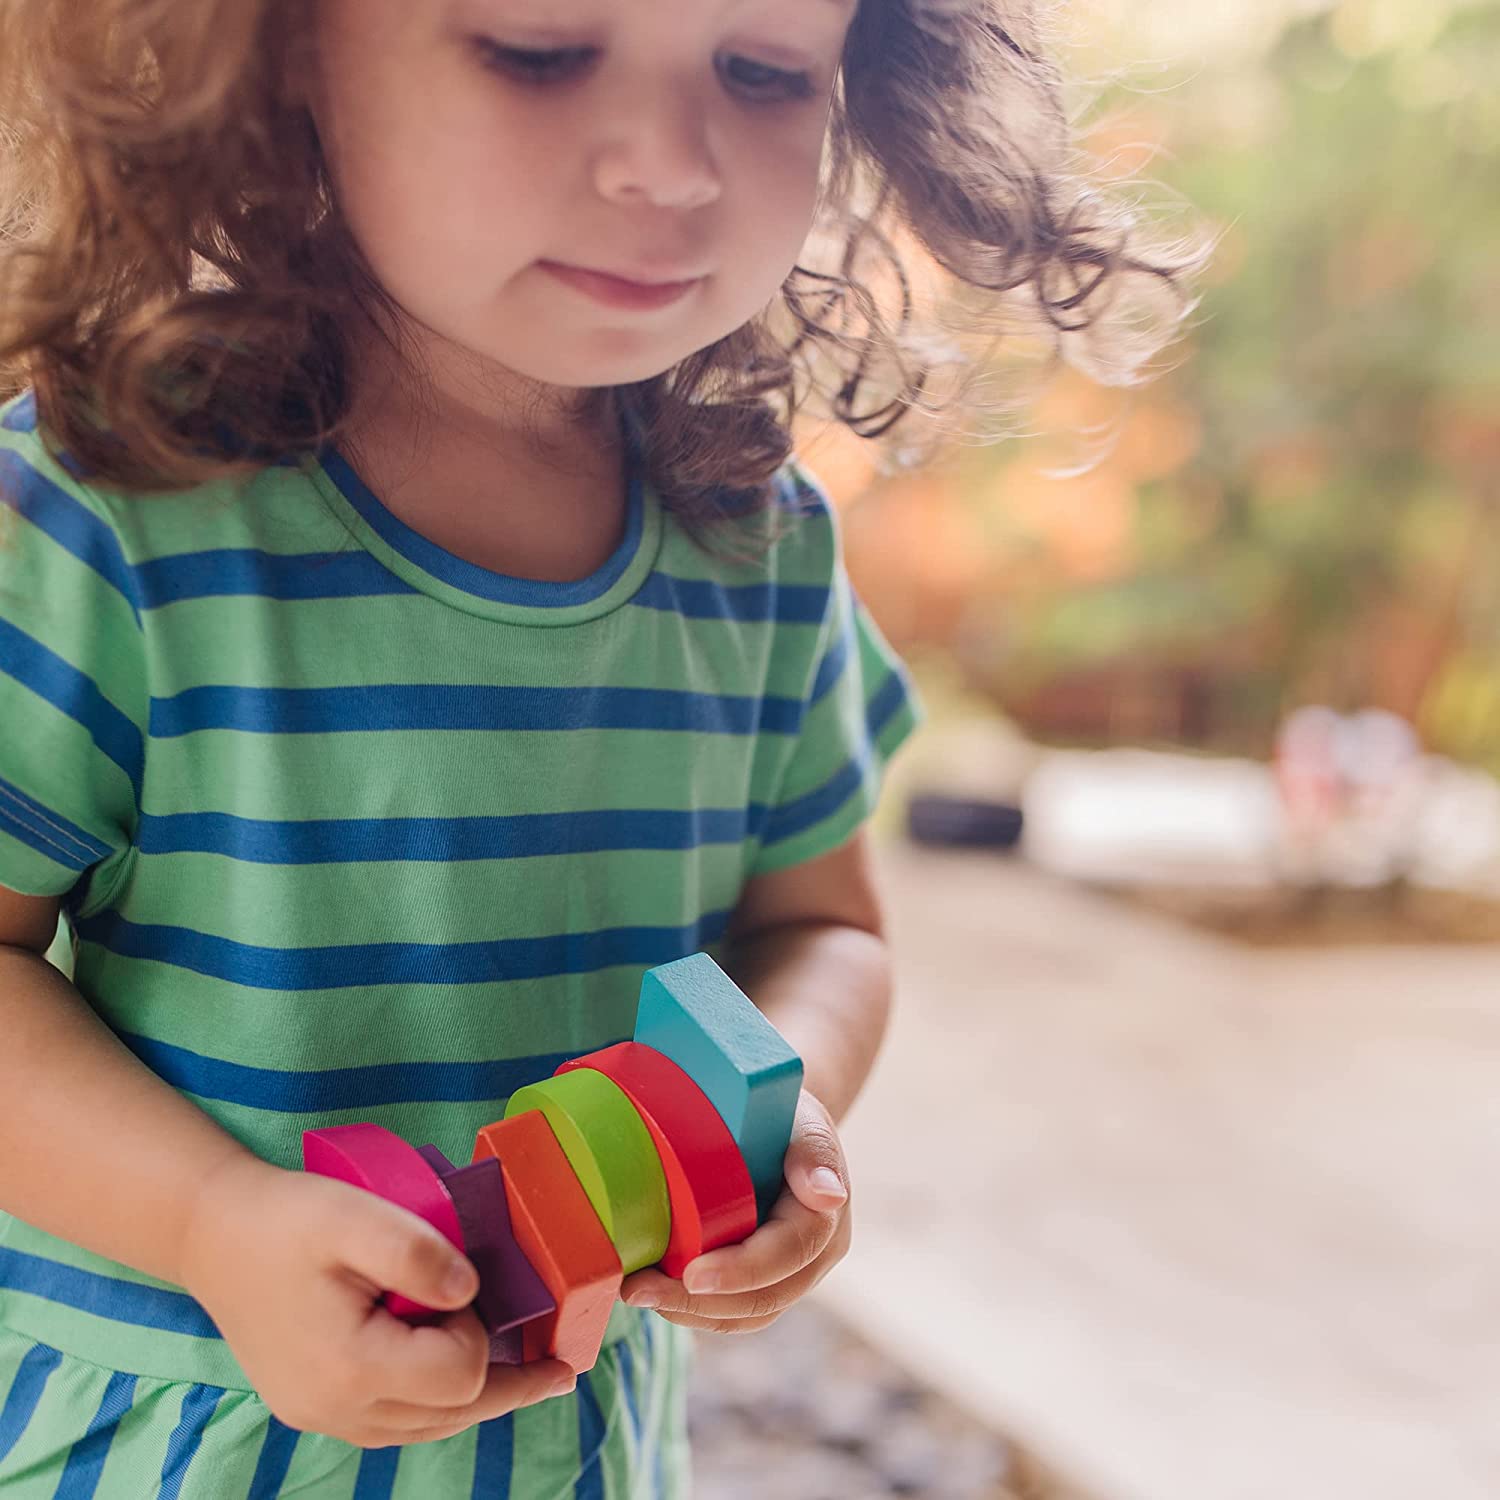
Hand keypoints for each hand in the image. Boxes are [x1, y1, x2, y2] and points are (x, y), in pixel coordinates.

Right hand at [179, 1153, 575, 1447]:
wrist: (214, 1235)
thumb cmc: (289, 1218)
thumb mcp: (356, 1215)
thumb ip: (418, 1253)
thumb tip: (471, 1293)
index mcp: (351, 1367)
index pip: (459, 1376)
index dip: (480, 1334)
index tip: (466, 1287)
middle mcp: (337, 1410)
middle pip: (452, 1415)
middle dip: (506, 1384)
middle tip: (562, 1368)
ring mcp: (322, 1417)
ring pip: (427, 1428)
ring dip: (475, 1399)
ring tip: (529, 1375)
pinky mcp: (314, 1408)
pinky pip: (394, 1425)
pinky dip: (435, 1403)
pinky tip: (457, 1372)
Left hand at [619, 1089, 850, 1332]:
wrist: (779, 1122)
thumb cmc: (784, 1115)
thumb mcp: (802, 1119)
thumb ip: (814, 1152)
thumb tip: (828, 1194)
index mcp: (826, 1218)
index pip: (790, 1255)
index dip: (742, 1271)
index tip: (693, 1276)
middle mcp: (814, 1259)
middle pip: (761, 1299)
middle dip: (698, 1302)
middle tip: (640, 1290)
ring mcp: (787, 1277)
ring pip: (741, 1314)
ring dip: (685, 1311)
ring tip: (634, 1292)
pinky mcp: (758, 1283)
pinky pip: (727, 1310)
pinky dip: (687, 1307)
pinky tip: (651, 1291)